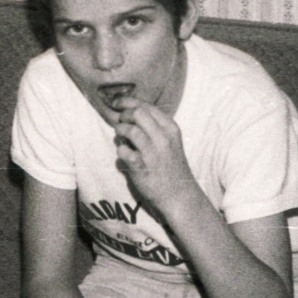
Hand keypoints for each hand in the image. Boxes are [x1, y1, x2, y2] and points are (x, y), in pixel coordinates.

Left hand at [111, 100, 195, 216]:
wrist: (179, 195)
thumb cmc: (171, 166)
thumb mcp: (170, 141)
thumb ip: (155, 126)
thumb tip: (130, 112)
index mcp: (171, 128)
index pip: (146, 106)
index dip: (128, 102)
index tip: (117, 103)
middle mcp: (163, 138)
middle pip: (137, 113)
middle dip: (124, 115)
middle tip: (121, 122)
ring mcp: (153, 153)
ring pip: (130, 130)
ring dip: (120, 131)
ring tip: (120, 137)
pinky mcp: (142, 167)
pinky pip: (123, 151)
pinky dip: (120, 150)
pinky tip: (124, 154)